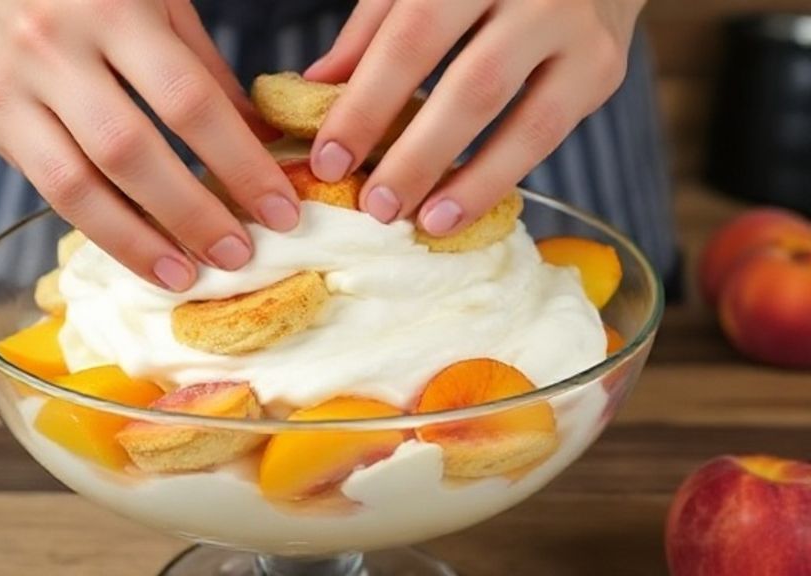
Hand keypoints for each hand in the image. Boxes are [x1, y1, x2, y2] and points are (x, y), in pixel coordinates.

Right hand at [0, 0, 300, 289]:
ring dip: (136, 242)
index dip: (239, 164)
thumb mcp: (160, 4)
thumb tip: (264, 149)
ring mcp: (11, 85)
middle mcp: (54, 45)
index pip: (188, 100)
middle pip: (128, 151)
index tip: (280, 212)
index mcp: (114, 6)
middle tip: (238, 255)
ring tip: (184, 276)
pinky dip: (98, 228)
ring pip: (74, 186)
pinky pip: (47, 190)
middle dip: (190, 214)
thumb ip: (206, 74)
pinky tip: (137, 252)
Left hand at [305, 0, 644, 234]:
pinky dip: (502, 177)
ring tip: (424, 222)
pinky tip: (463, 206)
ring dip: (470, 181)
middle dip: (418, 155)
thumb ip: (374, 26)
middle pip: (472, 86)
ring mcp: (579, 32)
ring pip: (525, 121)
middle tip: (375, 205)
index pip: (411, 37)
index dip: (367, 103)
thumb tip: (316, 85)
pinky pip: (551, 136)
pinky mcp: (603, 69)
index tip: (329, 160)